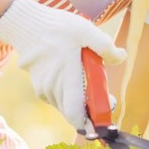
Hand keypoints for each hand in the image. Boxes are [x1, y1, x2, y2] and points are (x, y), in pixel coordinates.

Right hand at [0, 0, 124, 128]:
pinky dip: (68, 94)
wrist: (27, 25)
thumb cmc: (58, 28)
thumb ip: (105, 46)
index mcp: (67, 79)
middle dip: (90, 110)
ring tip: (87, 79)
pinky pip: (57, 98)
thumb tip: (121, 57)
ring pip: (65, 106)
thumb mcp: (86, 31)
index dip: (90, 123)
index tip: (103, 119)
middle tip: (104, 97)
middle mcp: (53, 89)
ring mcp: (44, 89)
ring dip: (78, 101)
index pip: (75, 114)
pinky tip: (72, 76)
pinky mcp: (39, 87)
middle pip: (73, 113)